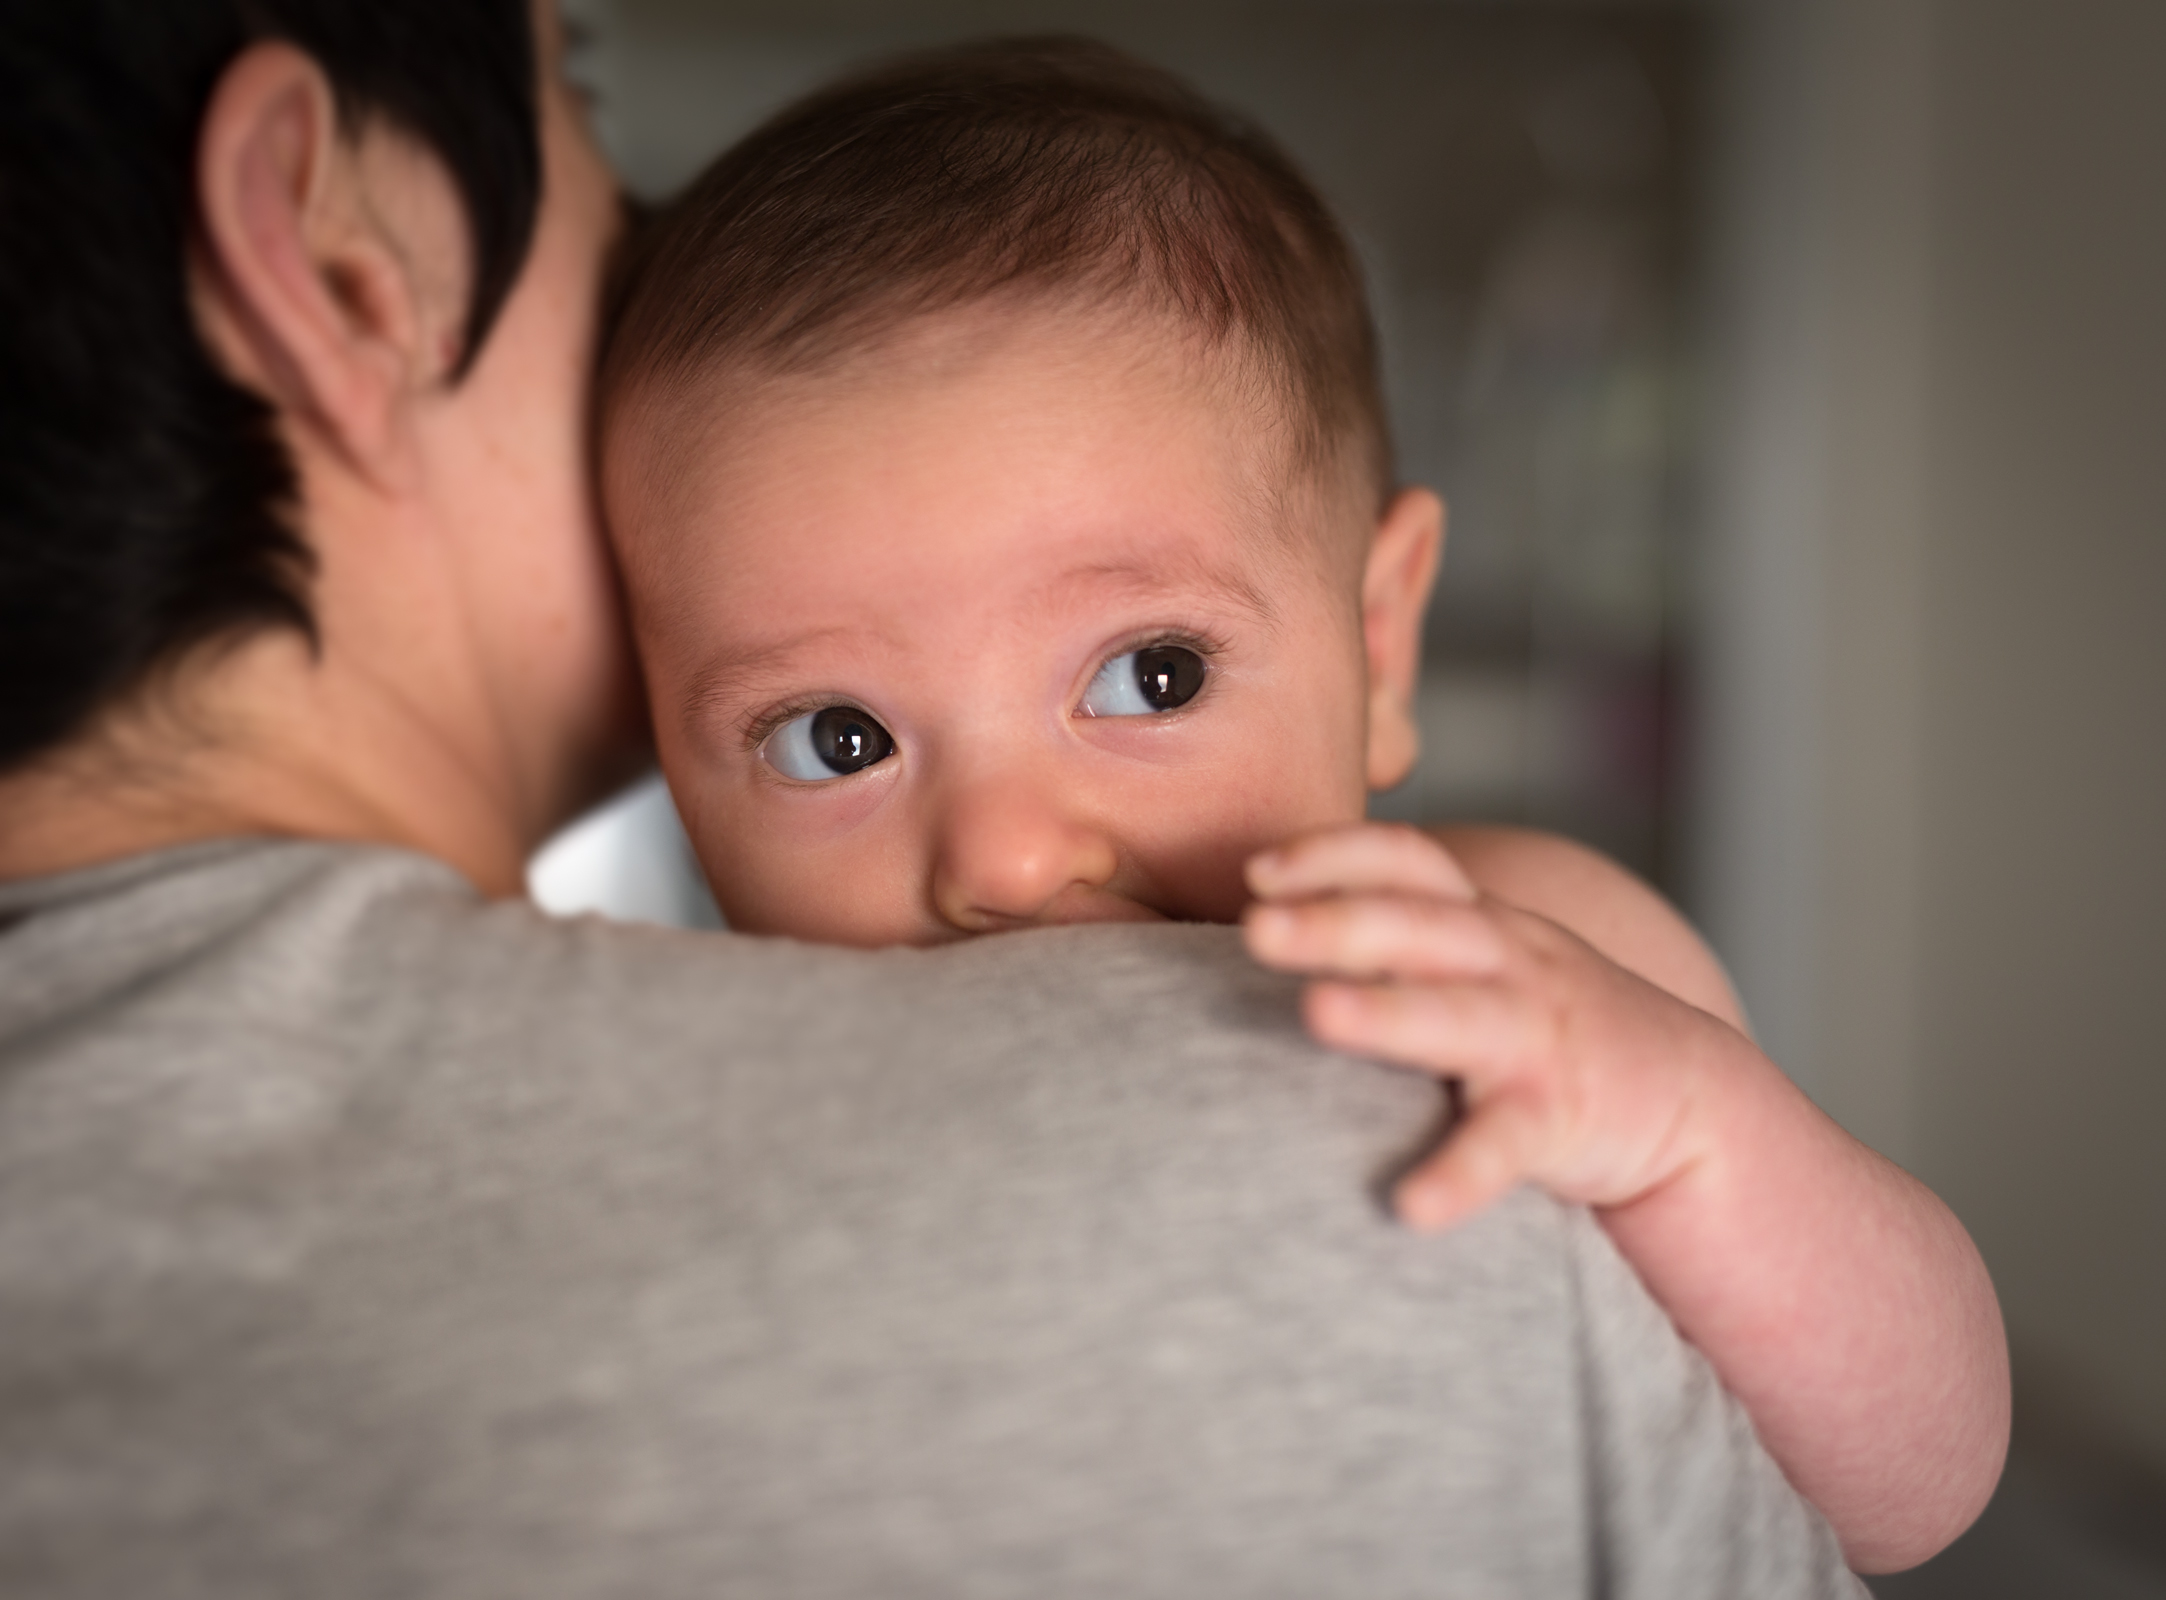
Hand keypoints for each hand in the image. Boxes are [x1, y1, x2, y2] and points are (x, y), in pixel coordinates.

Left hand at [1241, 823, 1741, 1231]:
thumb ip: (1393, 936)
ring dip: (1386, 1013)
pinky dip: (1459, 1175)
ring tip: (1318, 1013)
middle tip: (1258, 927)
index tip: (1258, 870)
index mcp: (1478, 922)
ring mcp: (1535, 1038)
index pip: (1408, 862)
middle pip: (1418, 924)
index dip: (1336, 853)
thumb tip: (1261, 923)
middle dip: (1338, 918)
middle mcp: (1507, 964)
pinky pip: (1503, 1146)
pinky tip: (1410, 1207)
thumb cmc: (1542, 1022)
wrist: (1684, 1095)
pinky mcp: (1559, 1119)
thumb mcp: (1478, 958)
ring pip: (1457, 1016)